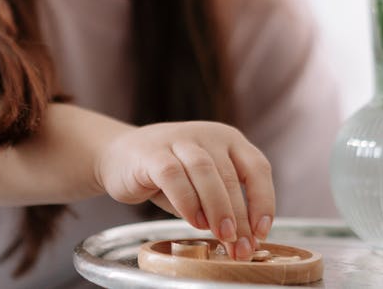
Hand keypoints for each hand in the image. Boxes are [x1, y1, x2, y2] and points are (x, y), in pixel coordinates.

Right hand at [94, 121, 274, 260]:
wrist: (119, 156)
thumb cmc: (167, 177)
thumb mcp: (201, 187)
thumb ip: (220, 206)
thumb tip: (241, 240)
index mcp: (228, 140)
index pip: (257, 168)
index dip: (263, 201)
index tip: (261, 232)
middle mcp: (208, 134)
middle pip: (230, 176)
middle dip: (239, 217)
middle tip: (240, 248)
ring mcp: (179, 138)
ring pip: (205, 172)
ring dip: (217, 208)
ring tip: (221, 237)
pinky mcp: (152, 151)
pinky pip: (173, 175)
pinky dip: (187, 201)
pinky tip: (194, 222)